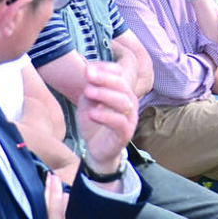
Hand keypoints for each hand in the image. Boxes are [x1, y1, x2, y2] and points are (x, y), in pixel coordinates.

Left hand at [76, 60, 138, 174]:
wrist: (97, 150)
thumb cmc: (94, 124)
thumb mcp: (87, 103)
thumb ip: (89, 90)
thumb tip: (89, 72)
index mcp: (121, 92)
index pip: (119, 74)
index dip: (105, 68)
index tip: (88, 68)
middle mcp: (129, 102)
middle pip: (122, 86)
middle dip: (104, 78)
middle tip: (88, 75)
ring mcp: (129, 118)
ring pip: (123, 102)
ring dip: (105, 95)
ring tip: (88, 92)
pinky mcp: (125, 133)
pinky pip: (119, 122)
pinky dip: (106, 116)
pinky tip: (93, 113)